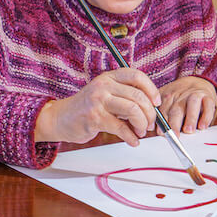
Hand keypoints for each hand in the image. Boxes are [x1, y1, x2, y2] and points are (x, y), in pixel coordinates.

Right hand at [35, 68, 159, 145]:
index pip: (137, 76)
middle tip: (149, 123)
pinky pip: (121, 128)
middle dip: (150, 113)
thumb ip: (124, 96)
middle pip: (138, 96)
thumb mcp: (105, 94)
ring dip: (141, 124)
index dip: (151, 90)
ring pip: (132, 110)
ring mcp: (98, 101)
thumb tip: (150, 108)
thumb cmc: (85, 108)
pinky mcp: (95, 118)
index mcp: (108, 77)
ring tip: (140, 131)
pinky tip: (132, 141)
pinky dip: (131, 137)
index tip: (156, 102)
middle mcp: (103, 86)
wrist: (60, 118)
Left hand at [159, 76, 216, 133]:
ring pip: (192, 104)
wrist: (197, 80)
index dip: (161, 122)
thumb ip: (161, 114)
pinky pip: (208, 105)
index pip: (163, 110)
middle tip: (174, 135)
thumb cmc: (180, 97)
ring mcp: (195, 95)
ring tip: (189, 130)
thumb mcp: (167, 101)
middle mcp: (180, 96)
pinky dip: (206, 116)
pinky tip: (203, 126)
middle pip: (176, 109)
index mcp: (167, 97)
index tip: (160, 133)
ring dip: (190, 118)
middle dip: (174, 123)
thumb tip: (155, 132)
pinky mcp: (208, 97)